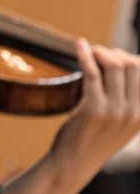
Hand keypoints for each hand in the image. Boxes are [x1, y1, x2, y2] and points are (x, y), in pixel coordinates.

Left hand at [3, 40, 139, 193]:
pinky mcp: (94, 109)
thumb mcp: (120, 120)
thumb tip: (124, 62)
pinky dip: (85, 55)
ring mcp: (116, 111)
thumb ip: (126, 97)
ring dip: (100, 52)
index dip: (132, 58)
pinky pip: (92, 72)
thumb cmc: (94, 136)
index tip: (117, 56)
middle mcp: (135, 113)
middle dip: (116, 53)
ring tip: (90, 51)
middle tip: (100, 54)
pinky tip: (79, 46)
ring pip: (115, 66)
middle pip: (133, 66)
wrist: (74, 161)